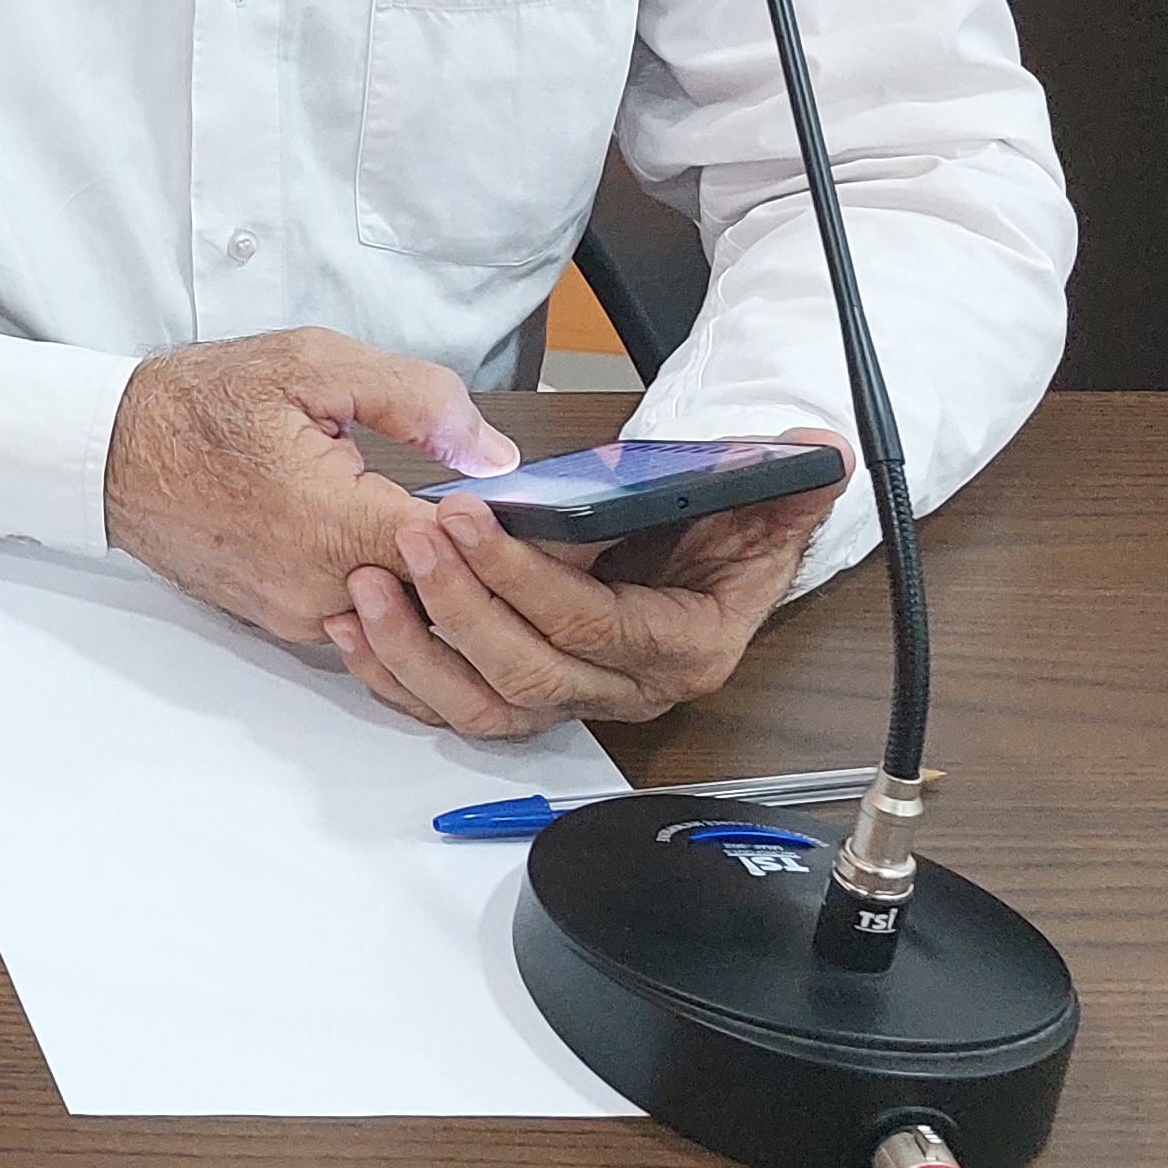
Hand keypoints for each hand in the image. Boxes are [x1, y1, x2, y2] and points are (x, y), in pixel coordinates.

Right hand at [104, 327, 520, 644]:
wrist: (107, 453)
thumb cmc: (198, 404)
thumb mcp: (311, 363)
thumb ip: (416, 399)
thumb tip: (494, 453)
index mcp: (334, 523)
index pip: (464, 559)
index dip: (517, 540)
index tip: (556, 520)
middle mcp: (320, 588)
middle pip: (445, 602)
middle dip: (492, 571)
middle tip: (543, 538)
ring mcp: (298, 616)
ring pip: (406, 620)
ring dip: (442, 587)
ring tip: (476, 544)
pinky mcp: (281, 624)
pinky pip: (363, 622)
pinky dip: (396, 596)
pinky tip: (411, 556)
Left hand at [326, 447, 840, 737]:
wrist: (697, 545)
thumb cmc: (718, 521)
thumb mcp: (763, 494)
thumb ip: (785, 480)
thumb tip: (815, 459)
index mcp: (686, 646)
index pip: (595, 626)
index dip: (525, 577)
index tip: (466, 517)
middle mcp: (626, 688)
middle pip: (531, 671)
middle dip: (462, 604)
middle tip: (413, 532)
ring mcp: (569, 697)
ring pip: (482, 706)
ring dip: (416, 648)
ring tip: (367, 580)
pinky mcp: (518, 694)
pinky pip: (447, 708)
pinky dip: (392, 673)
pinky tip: (351, 621)